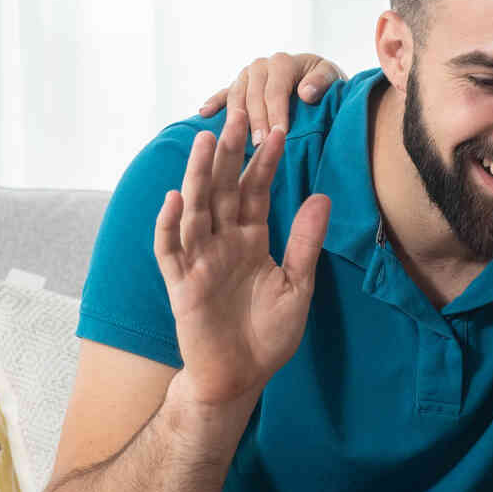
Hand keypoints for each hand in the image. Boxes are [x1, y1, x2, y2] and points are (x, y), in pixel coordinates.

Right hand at [153, 104, 331, 408]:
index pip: (256, 192)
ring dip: (198, 176)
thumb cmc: (268, 334)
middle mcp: (222, 243)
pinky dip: (171, 226)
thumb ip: (305, 243)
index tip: (279, 130)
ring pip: (195, 210)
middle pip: (223, 190)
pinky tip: (175, 200)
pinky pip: (171, 250)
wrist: (240, 376)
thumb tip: (321, 197)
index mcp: (251, 240)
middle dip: (230, 154)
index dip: (265, 162)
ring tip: (206, 142)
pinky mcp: (181, 284)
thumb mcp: (297, 285)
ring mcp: (199, 260)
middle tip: (238, 114)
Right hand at [197, 53, 344, 135]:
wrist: (319, 78)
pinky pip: (224, 94)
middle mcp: (261, 65)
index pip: (276, 91)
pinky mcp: (239, 85)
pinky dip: (214, 102)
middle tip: (259, 146)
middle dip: (256, 121)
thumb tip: (306, 93)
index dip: (276, 113)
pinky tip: (203, 113)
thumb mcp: (332, 76)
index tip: (279, 135)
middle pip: (254, 96)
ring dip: (235, 119)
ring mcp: (247, 75)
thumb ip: (321, 82)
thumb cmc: (327, 82)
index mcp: (282, 62)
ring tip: (235, 139)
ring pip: (237, 97)